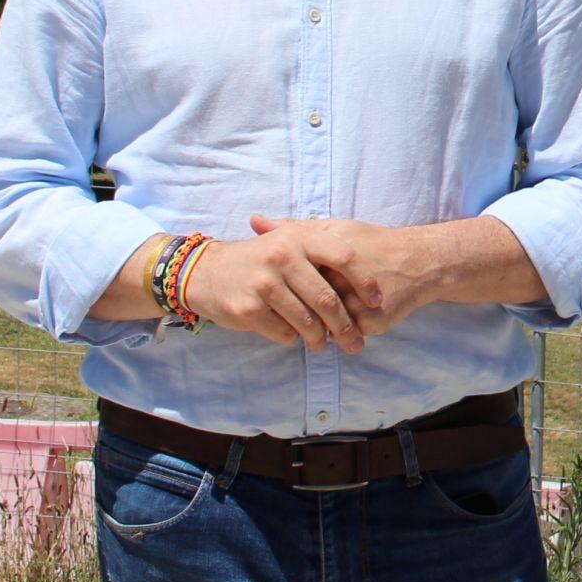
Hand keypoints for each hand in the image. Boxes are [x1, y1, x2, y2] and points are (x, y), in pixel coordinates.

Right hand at [182, 226, 372, 352]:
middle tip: (356, 341)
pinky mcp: (250, 309)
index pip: (344, 257)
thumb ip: (321, 247)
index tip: (376, 301)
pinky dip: (293, 338)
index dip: (365, 281)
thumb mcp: (287, 240)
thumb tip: (366, 268)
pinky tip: (294, 336)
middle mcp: (283, 256)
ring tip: (324, 344)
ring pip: (308, 321)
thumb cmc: (258, 258)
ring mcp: (265, 283)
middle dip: (345, 325)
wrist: (205, 272)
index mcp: (298, 238)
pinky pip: (285, 332)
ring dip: (320, 338)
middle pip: (327, 298)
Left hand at [247, 215, 436, 338]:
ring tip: (315, 322)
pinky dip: (340, 335)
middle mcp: (341, 282)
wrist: (419, 262)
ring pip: (322, 327)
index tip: (277, 289)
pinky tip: (339, 328)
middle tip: (290, 311)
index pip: (290, 280)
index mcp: (327, 258)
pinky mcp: (372, 323)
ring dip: (317, 328)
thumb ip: (293, 228)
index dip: (283, 287)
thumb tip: (254, 220)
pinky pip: (346, 336)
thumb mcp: (334, 229)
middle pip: (304, 307)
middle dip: (296, 312)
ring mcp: (357, 305)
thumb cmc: (372, 242)